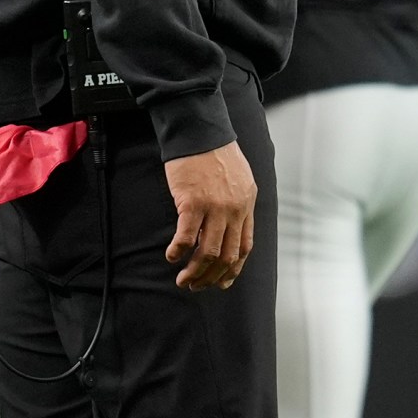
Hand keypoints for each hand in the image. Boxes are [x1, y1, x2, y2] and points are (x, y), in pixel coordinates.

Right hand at [164, 141, 256, 291]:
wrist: (200, 131)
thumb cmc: (215, 153)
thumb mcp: (239, 179)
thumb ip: (237, 203)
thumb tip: (228, 227)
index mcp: (246, 206)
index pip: (244, 247)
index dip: (233, 270)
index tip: (221, 282)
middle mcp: (234, 210)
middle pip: (227, 256)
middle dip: (212, 277)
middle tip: (196, 285)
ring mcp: (215, 207)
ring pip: (208, 252)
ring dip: (195, 271)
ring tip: (183, 279)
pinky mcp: (193, 202)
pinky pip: (186, 236)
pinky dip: (178, 251)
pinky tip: (171, 256)